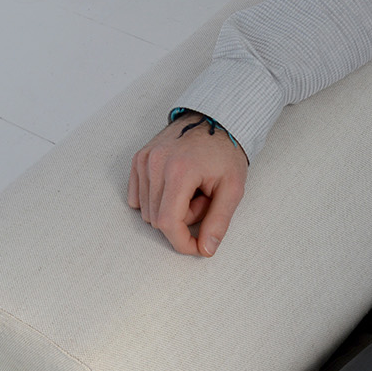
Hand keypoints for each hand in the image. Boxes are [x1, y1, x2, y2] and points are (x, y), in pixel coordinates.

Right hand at [128, 113, 247, 255]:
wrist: (215, 120)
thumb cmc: (226, 153)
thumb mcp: (233, 189)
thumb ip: (218, 222)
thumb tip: (205, 250)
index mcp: (180, 171)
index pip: (168, 223)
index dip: (181, 243)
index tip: (197, 246)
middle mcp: (156, 163)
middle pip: (158, 220)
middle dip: (181, 221)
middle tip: (203, 200)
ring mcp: (144, 160)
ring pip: (148, 211)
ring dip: (170, 210)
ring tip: (192, 190)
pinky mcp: (139, 159)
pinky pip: (138, 197)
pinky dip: (156, 200)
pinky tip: (175, 186)